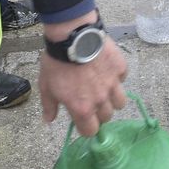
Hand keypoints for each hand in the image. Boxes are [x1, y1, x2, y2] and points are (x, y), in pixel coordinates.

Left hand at [39, 17, 128, 134]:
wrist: (73, 37)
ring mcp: (113, 84)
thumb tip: (49, 119)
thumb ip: (49, 105)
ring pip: (120, 102)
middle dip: (99, 114)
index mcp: (82, 108)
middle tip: (92, 103)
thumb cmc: (57, 63)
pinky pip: (122, 79)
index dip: (86, 128)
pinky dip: (116, 77)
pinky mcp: (120, 69)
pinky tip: (107, 70)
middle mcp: (100, 100)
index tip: (82, 121)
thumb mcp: (46, 86)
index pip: (90, 131)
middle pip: (107, 117)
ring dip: (112, 100)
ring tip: (104, 90)